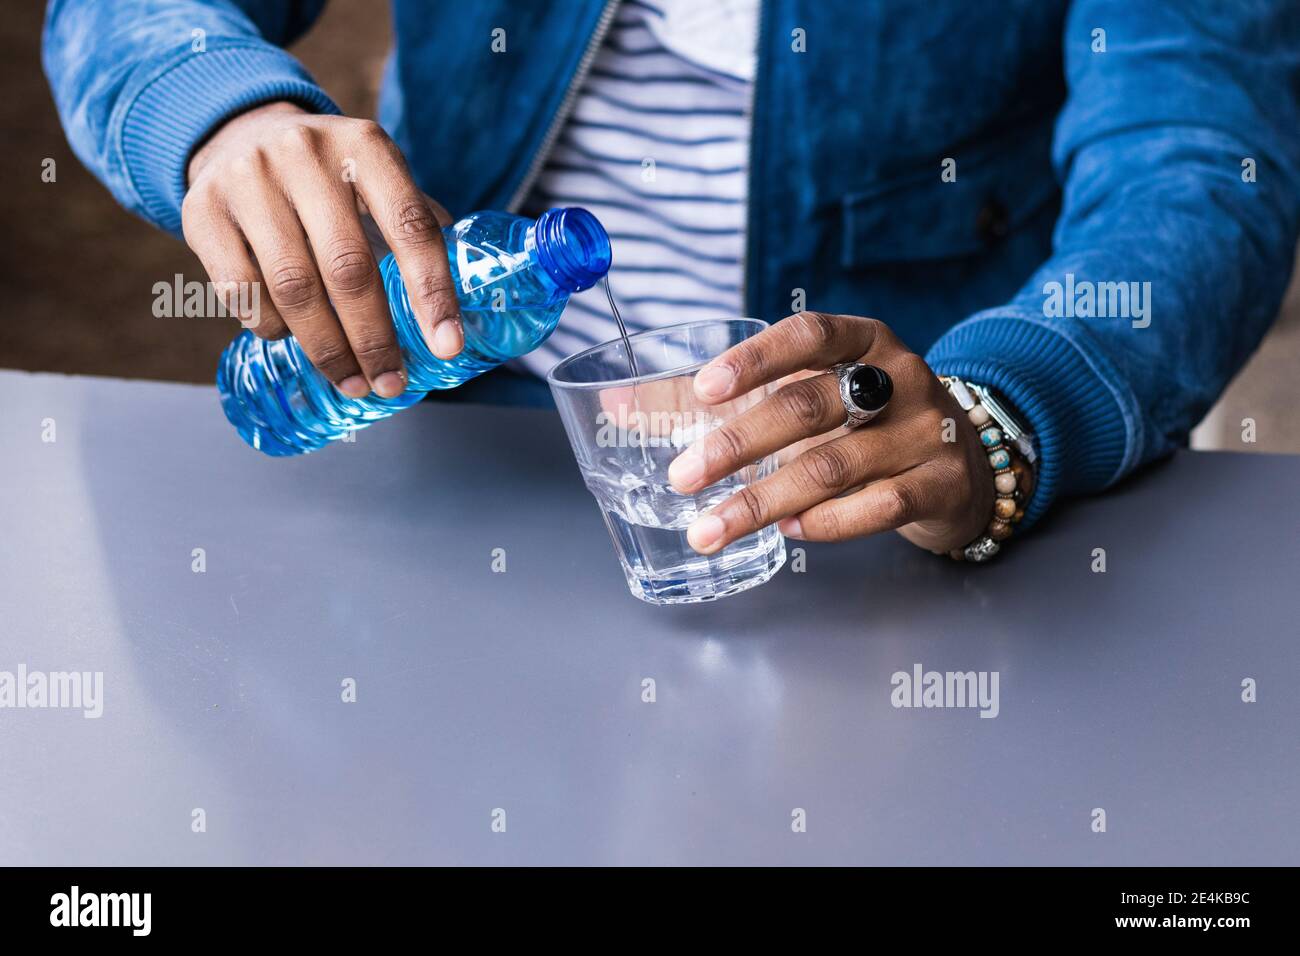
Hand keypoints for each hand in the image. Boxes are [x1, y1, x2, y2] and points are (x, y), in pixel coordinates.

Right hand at [183, 102, 462, 398]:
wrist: (238, 134)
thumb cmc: (329, 176)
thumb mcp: (377, 177)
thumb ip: (417, 227)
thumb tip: (460, 309)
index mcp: (365, 146)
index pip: (410, 227)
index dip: (433, 292)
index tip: (447, 346)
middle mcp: (305, 154)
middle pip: (348, 267)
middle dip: (375, 338)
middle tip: (392, 382)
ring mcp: (248, 180)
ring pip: (293, 287)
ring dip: (327, 348)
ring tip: (352, 381)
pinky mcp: (203, 211)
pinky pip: (243, 291)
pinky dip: (272, 327)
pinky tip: (292, 339)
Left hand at [667, 311, 994, 553]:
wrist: (964, 467)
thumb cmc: (862, 422)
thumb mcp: (807, 394)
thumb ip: (717, 400)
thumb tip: (611, 403)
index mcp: (863, 341)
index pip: (808, 335)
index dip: (755, 360)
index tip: (703, 389)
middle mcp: (898, 379)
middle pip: (809, 407)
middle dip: (737, 444)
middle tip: (682, 476)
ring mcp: (925, 433)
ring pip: (833, 465)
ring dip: (762, 501)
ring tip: (710, 527)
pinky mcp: (939, 485)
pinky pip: (875, 507)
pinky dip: (824, 523)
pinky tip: (785, 532)